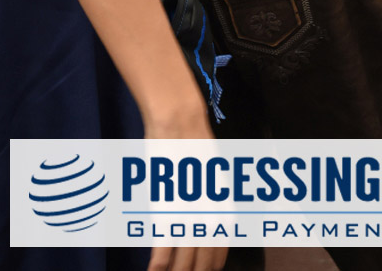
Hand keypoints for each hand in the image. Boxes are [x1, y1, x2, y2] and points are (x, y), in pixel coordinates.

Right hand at [144, 101, 225, 270]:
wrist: (181, 126)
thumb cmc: (195, 147)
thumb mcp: (215, 177)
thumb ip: (214, 202)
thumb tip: (210, 218)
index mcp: (223, 212)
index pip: (219, 255)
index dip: (210, 269)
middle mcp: (210, 221)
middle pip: (202, 265)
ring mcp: (188, 218)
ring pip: (183, 264)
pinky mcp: (167, 214)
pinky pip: (163, 252)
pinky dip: (158, 268)